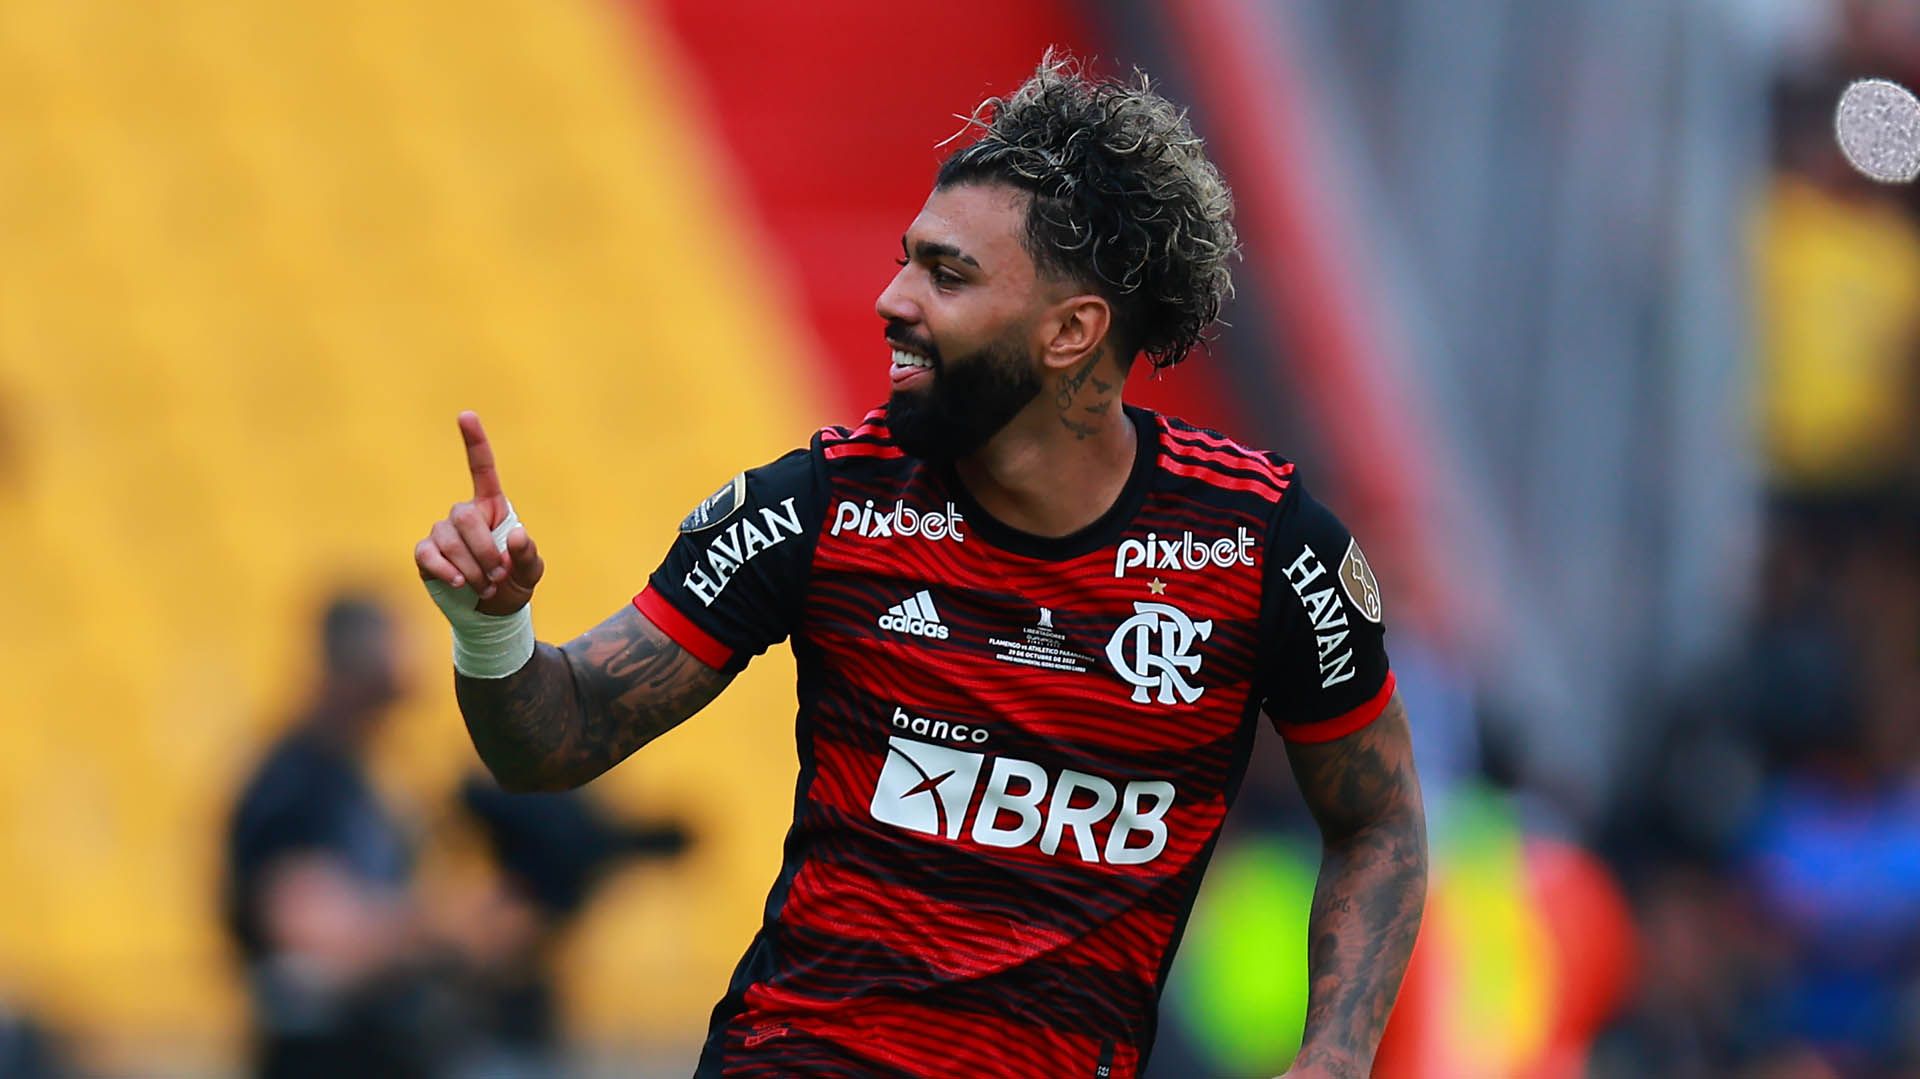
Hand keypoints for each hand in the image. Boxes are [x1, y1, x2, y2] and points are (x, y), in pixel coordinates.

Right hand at [413, 411, 544, 614]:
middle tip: (498, 576)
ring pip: (448, 539)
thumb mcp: (531, 572)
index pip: (481, 468)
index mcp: (493, 508)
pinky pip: (427, 554)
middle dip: (484, 550)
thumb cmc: (514, 583)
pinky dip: (445, 570)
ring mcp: (442, 532)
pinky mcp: (425, 554)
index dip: (474, 441)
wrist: (492, 612)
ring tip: (485, 587)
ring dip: (470, 567)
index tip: (466, 414)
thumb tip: (515, 534)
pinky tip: (459, 584)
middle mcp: (465, 514)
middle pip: (463, 516)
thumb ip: (528, 554)